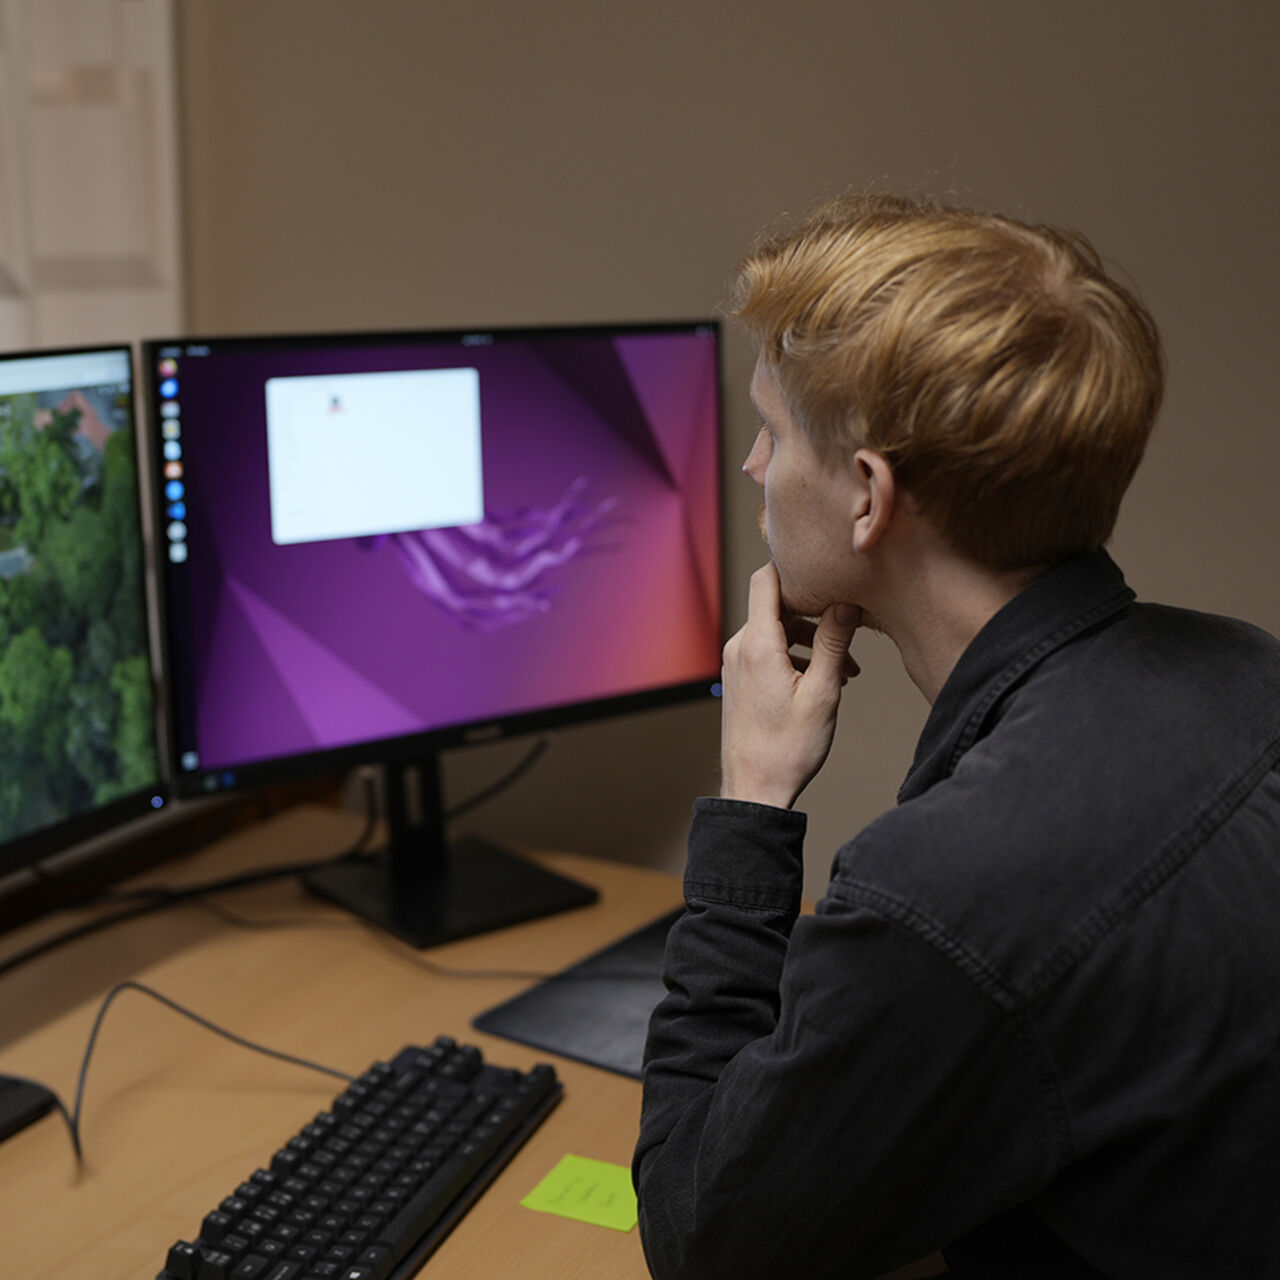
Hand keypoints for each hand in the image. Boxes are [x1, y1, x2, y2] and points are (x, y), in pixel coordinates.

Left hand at [719, 563, 860, 808]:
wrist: (755, 789)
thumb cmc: (788, 748)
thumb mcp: (823, 693)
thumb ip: (834, 643)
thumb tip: (846, 602)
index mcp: (757, 644)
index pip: (766, 579)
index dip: (793, 567)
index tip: (824, 568)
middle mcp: (739, 648)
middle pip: (776, 605)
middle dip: (815, 612)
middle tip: (849, 629)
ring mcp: (735, 665)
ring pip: (775, 631)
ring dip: (810, 639)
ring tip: (844, 669)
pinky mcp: (739, 681)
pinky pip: (767, 652)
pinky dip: (794, 656)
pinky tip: (821, 681)